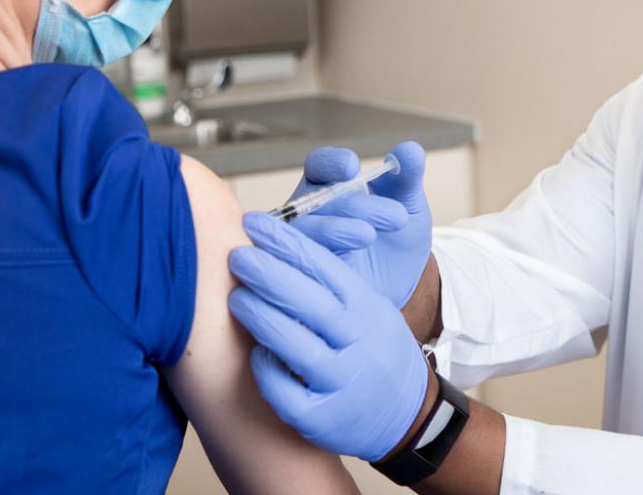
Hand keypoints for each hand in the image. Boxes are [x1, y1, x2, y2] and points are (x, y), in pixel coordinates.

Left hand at [228, 211, 429, 461]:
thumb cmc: (375, 351)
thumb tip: (278, 250)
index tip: (255, 223)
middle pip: (311, 303)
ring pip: (296, 346)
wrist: (407, 413)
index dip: (288, 243)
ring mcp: (343, 382)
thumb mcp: (370, 309)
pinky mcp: (323, 420)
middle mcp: (360, 343)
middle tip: (237, 255)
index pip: (326, 268)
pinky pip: (286, 393)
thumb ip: (333, 286)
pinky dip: (266, 370)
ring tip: (235, 298)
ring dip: (261, 318)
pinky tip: (254, 354)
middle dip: (269, 274)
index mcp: (369, 309)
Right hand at [288, 141, 432, 307]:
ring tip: (368, 234)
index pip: (318, 166)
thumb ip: (408, 177)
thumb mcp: (409, 205)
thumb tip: (411, 149)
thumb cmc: (398, 237)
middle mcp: (311, 212)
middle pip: (316, 199)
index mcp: (331, 186)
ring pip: (306, 230)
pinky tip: (348, 260)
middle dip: (353, 204)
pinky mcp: (306, 272)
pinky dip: (322, 259)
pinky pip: (302, 263)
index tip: (352, 167)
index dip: (330, 164)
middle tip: (395, 215)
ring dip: (335, 229)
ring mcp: (305, 242)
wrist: (404, 285)